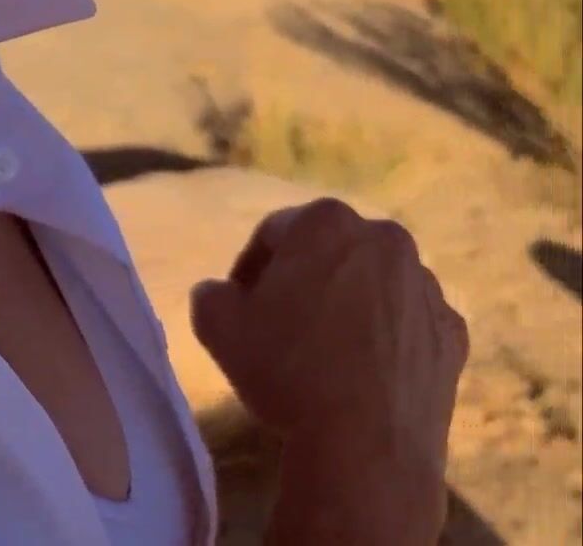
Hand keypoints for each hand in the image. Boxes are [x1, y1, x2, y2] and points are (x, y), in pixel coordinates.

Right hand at [190, 198, 469, 542]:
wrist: (365, 444)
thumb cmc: (286, 370)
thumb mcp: (216, 326)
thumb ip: (212, 294)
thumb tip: (224, 293)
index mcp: (325, 222)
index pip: (274, 233)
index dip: (251, 270)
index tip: (241, 306)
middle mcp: (385, 239)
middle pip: (331, 252)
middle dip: (306, 281)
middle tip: (282, 327)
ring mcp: (427, 287)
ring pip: (376, 286)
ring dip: (350, 307)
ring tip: (326, 356)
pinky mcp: (454, 332)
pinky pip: (409, 325)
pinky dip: (388, 340)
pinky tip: (364, 375)